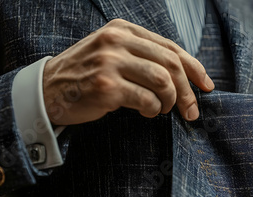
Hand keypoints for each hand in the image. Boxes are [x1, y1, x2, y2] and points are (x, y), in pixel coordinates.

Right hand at [43, 19, 213, 124]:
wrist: (46, 90)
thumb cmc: (86, 75)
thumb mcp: (112, 53)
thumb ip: (143, 56)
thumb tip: (184, 76)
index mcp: (123, 29)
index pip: (170, 47)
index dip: (194, 68)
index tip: (206, 86)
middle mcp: (117, 40)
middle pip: (171, 64)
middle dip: (188, 91)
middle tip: (191, 111)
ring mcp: (110, 62)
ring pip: (163, 81)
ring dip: (170, 101)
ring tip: (161, 109)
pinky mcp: (106, 86)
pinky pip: (146, 100)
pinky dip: (153, 110)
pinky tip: (146, 112)